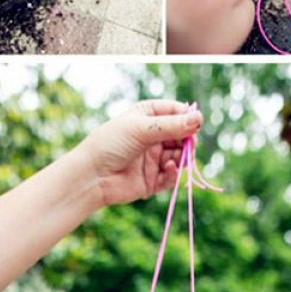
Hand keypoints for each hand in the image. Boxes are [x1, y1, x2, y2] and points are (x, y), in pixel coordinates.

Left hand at [82, 98, 202, 205]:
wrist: (91, 176)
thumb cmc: (111, 144)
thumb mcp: (142, 129)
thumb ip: (172, 125)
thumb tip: (199, 118)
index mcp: (147, 116)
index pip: (175, 111)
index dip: (187, 116)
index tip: (196, 123)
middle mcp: (152, 136)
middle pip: (181, 135)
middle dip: (188, 139)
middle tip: (191, 144)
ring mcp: (152, 158)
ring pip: (179, 156)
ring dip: (183, 156)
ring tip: (179, 158)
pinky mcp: (152, 180)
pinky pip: (171, 176)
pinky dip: (173, 172)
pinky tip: (169, 168)